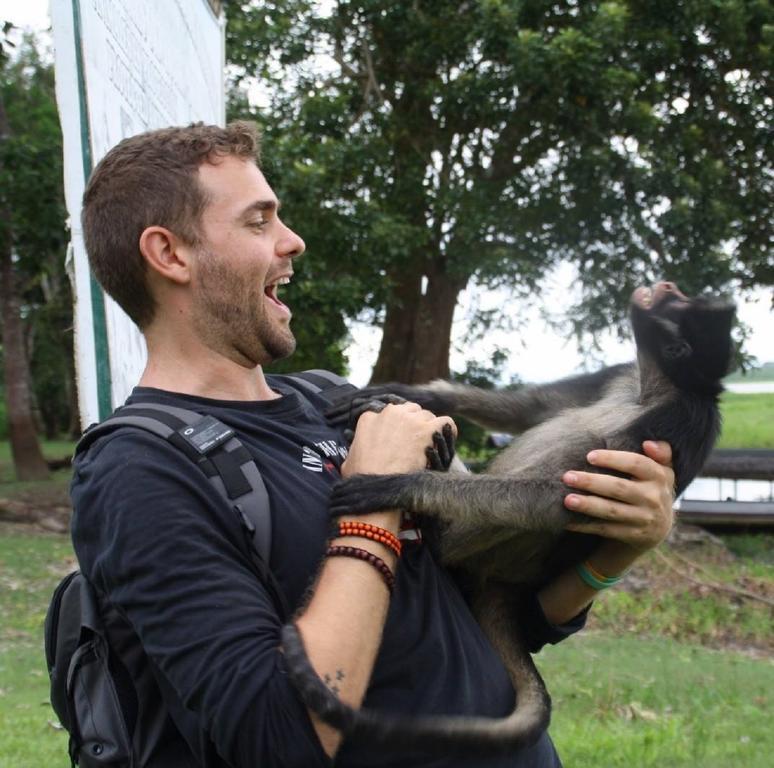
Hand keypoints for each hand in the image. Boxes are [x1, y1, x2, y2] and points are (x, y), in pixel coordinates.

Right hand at [341, 402, 456, 478]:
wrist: (375, 488)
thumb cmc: (360, 479)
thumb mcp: (349, 459)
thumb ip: (357, 448)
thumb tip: (356, 454)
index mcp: (370, 417)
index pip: (391, 413)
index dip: (397, 427)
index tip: (400, 440)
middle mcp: (391, 412)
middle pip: (410, 411)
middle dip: (414, 425)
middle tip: (416, 444)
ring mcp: (410, 420)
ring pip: (428, 416)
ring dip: (429, 430)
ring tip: (429, 448)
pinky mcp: (427, 430)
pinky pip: (446, 422)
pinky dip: (448, 432)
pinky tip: (444, 443)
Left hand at [562, 441, 675, 552]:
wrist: (658, 527)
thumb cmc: (650, 488)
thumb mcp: (662, 470)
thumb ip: (660, 453)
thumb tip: (649, 443)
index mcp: (660, 477)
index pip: (636, 464)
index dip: (613, 459)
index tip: (589, 456)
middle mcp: (653, 498)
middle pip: (619, 488)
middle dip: (591, 482)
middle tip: (568, 477)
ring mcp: (644, 519)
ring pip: (611, 510)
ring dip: (587, 505)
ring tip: (567, 500)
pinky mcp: (633, 536)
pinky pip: (606, 529)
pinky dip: (586, 525)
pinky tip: (567, 521)